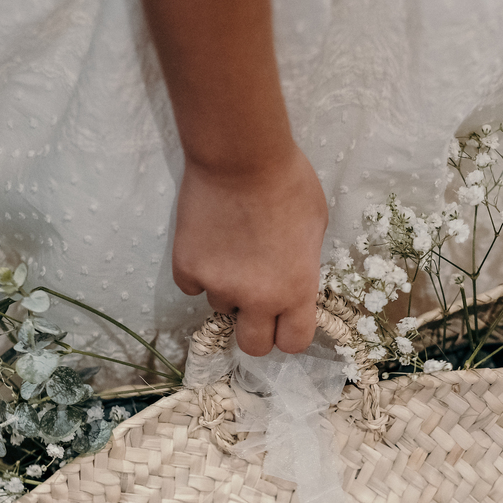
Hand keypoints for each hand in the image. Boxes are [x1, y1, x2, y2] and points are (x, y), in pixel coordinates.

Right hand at [172, 146, 327, 355]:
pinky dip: (199, 270)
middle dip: (255, 328)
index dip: (288, 333)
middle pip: (252, 346)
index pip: (293, 343)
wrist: (241, 156)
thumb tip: (292, 278)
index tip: (284, 320)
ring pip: (220, 306)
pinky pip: (192, 285)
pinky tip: (209, 241)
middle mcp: (256, 298)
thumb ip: (303, 264)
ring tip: (232, 248)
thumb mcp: (316, 227)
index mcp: (295, 290)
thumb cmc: (288, 182)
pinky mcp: (187, 267)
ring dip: (227, 288)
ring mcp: (217, 285)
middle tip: (254, 302)